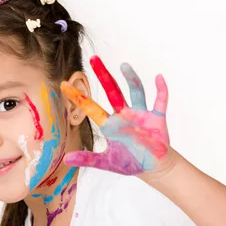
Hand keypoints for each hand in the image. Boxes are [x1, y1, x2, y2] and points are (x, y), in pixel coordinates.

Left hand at [61, 55, 171, 175]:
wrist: (153, 167)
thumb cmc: (129, 162)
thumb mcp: (106, 162)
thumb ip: (87, 159)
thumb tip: (66, 159)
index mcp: (110, 124)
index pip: (91, 107)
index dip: (78, 97)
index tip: (64, 84)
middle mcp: (123, 115)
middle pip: (112, 91)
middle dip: (103, 75)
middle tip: (93, 59)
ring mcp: (140, 114)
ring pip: (136, 92)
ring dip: (131, 79)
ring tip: (124, 66)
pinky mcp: (157, 118)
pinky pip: (160, 101)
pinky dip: (161, 90)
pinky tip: (158, 78)